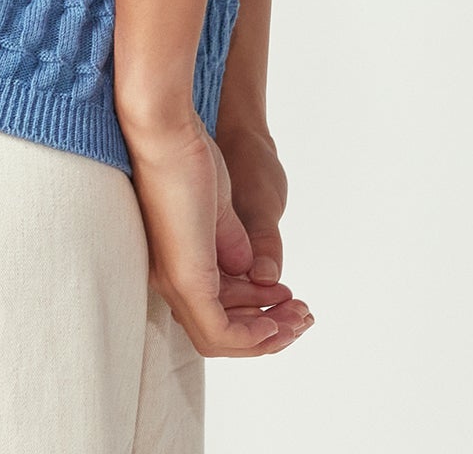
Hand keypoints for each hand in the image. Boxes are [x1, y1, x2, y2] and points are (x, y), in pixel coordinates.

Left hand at [123, 105, 313, 358]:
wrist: (170, 132)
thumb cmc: (188, 159)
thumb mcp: (219, 212)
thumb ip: (231, 242)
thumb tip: (252, 272)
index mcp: (177, 263)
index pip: (217, 310)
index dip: (256, 311)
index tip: (288, 298)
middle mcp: (170, 279)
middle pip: (221, 332)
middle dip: (268, 330)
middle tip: (303, 317)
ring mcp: (175, 281)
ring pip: (220, 339)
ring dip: (266, 336)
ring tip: (300, 318)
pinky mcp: (185, 279)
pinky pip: (218, 332)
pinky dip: (250, 337)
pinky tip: (275, 323)